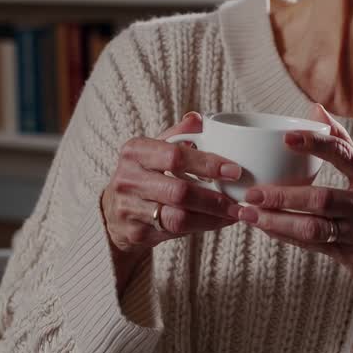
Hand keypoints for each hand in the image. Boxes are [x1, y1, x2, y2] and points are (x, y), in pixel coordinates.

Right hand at [101, 112, 243, 287]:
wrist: (113, 211)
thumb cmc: (144, 174)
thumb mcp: (155, 149)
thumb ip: (179, 134)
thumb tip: (201, 119)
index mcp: (134, 151)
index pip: (175, 156)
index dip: (207, 164)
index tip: (234, 170)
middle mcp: (128, 179)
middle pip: (178, 191)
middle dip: (214, 197)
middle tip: (238, 200)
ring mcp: (130, 208)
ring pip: (178, 217)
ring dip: (212, 216)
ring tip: (234, 213)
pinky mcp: (136, 232)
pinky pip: (176, 233)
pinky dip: (202, 227)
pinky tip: (219, 222)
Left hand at [236, 103, 352, 317]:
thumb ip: (343, 142)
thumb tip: (314, 108)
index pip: (344, 155)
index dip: (315, 144)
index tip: (285, 138)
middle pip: (322, 199)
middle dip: (283, 196)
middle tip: (252, 193)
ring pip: (314, 228)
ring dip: (278, 222)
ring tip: (249, 214)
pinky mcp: (352, 257)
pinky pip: (313, 245)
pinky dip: (286, 236)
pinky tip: (265, 227)